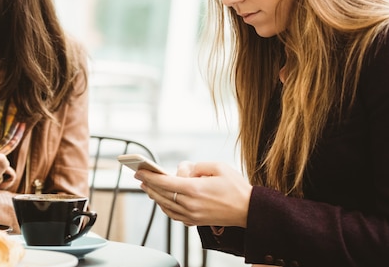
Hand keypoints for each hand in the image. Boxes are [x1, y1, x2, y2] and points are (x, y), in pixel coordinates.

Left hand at [135, 161, 251, 227]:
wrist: (249, 210)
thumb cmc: (236, 187)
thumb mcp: (218, 167)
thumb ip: (196, 166)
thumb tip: (182, 170)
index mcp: (195, 189)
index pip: (165, 183)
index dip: (150, 177)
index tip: (139, 171)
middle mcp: (190, 204)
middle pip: (161, 195)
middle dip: (148, 185)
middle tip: (140, 177)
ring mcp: (192, 215)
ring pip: (165, 206)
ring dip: (154, 196)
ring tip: (148, 187)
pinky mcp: (195, 222)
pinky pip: (173, 215)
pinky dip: (164, 206)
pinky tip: (162, 200)